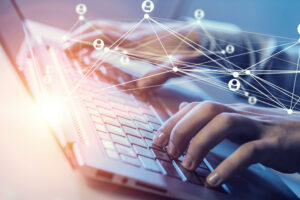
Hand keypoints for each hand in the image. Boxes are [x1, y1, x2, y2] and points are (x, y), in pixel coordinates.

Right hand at [66, 20, 200, 88]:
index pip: (102, 35)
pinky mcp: (140, 36)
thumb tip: (141, 87)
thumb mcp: (177, 66)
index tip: (67, 46)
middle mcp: (133, 34)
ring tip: (77, 46)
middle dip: (79, 36)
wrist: (201, 38)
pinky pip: (114, 34)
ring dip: (89, 35)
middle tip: (65, 46)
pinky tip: (100, 46)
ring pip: (105, 29)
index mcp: (137, 41)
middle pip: (99, 28)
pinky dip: (101, 38)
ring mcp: (136, 33)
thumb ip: (159, 75)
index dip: (82, 40)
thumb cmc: (189, 52)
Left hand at [153, 101, 299, 186]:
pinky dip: (228, 165)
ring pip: (225, 124)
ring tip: (187, 165)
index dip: (173, 121)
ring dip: (200, 144)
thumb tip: (183, 108)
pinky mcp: (274, 144)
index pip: (196, 107)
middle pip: (206, 109)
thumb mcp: (238, 122)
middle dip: (182, 129)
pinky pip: (249, 151)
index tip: (157, 140)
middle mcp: (241, 114)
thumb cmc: (270, 132)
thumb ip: (208, 117)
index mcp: (231, 111)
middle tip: (169, 152)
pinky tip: (214, 180)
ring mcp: (258, 127)